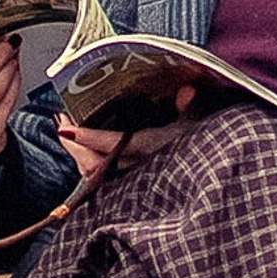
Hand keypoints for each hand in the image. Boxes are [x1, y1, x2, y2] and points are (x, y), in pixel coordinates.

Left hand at [58, 87, 197, 186]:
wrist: (215, 179)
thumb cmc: (210, 146)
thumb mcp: (204, 122)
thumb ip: (191, 106)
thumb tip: (187, 90)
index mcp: (154, 148)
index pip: (115, 144)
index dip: (89, 137)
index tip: (66, 128)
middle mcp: (141, 169)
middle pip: (96, 165)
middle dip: (74, 146)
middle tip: (61, 123)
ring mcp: (135, 180)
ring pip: (97, 175)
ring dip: (79, 156)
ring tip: (68, 134)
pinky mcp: (134, 187)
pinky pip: (104, 181)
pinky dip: (90, 167)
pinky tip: (83, 155)